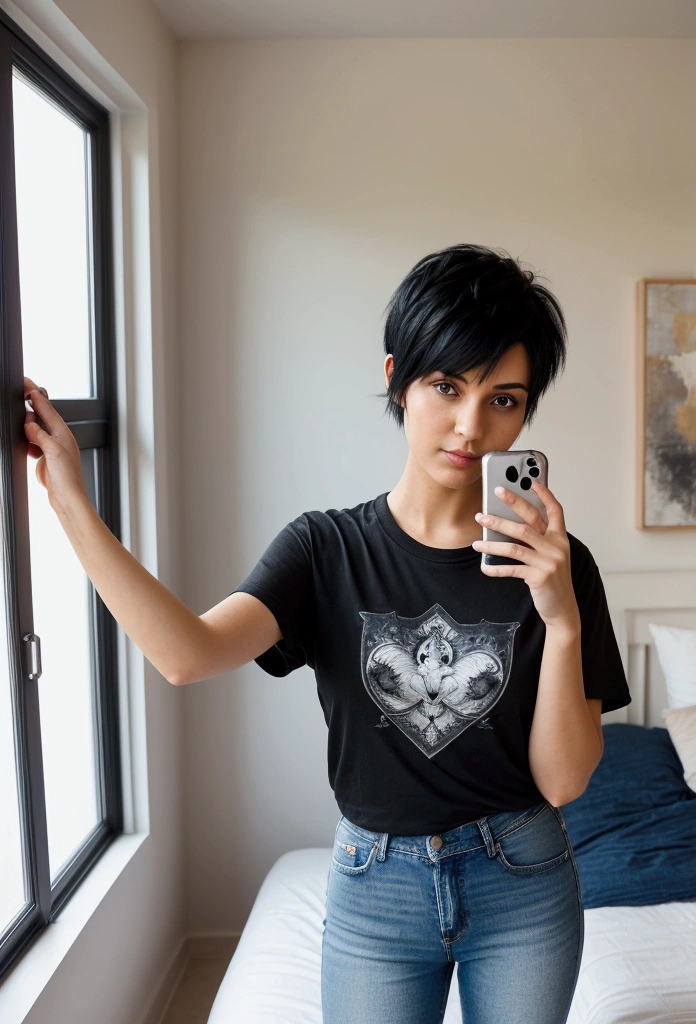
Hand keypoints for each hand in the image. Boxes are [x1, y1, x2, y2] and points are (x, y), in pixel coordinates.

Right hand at [23, 376, 86, 512]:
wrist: (67, 497)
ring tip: (23, 420)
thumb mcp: (53, 451)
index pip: (47, 409)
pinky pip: (34, 442)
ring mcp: (53, 448)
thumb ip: (40, 435)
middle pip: (42, 416)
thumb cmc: (67, 477)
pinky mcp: (46, 458)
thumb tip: (30, 423)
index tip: (27, 384)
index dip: (36, 396)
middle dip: (32, 406)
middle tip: (21, 395)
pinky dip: (28, 439)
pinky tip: (26, 440)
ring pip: (37, 429)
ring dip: (29, 424)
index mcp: (63, 433)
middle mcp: (59, 438)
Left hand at [472, 481, 579, 632]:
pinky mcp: (539, 576)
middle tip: (491, 497)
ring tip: (477, 540)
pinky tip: (484, 567)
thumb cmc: (553, 580)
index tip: (532, 481)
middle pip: (529, 521)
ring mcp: (548, 561)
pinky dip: (495, 568)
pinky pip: (511, 568)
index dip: (545, 494)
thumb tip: (506, 527)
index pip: (555, 510)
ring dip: (492, 541)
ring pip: (515, 544)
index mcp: (560, 538)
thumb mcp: (550, 556)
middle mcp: (556, 547)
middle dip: (509, 506)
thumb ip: (537, 541)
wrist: (563, 609)